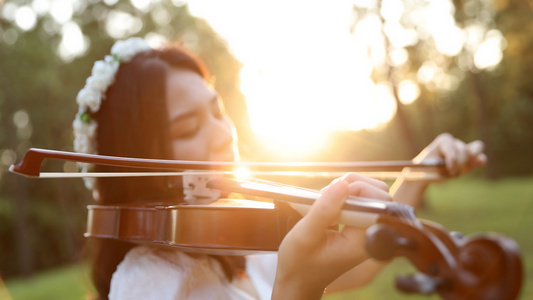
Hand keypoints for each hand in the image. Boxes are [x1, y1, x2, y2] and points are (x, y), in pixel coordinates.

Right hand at [272, 174, 390, 298]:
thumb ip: (324, 210)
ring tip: (326, 199)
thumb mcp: (305, 236)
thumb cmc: (300, 263)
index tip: (330, 194)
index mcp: (364, 241)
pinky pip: (363, 200)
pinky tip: (329, 204)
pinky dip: (346, 194)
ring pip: (372, 193)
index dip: (357, 190)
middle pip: (380, 193)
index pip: (379, 202)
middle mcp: (372, 235)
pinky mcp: (360, 226)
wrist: (299, 279)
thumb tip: (342, 184)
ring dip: (348, 188)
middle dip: (353, 185)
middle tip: (327, 195)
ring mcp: (367, 230)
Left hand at [414, 133, 486, 175]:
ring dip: (469, 162)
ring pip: (476, 149)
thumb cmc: (426, 168)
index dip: (452, 158)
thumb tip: (444, 170)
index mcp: (444, 141)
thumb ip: (436, 168)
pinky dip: (481, 161)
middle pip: (463, 149)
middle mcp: (455, 143)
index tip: (449, 169)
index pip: (451, 146)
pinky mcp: (472, 160)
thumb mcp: (426, 168)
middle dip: (459, 163)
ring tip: (460, 171)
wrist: (429, 173)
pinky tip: (478, 164)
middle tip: (451, 173)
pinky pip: (481, 158)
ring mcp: (465, 150)